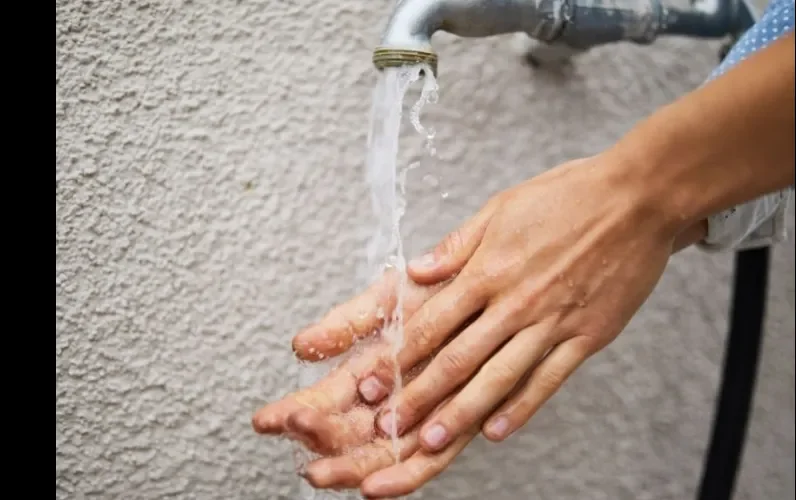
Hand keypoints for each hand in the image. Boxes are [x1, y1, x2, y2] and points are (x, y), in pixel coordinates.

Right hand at [254, 271, 484, 497]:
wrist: (500, 278)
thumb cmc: (447, 287)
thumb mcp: (392, 298)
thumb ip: (350, 322)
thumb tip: (302, 346)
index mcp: (373, 367)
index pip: (327, 398)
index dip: (297, 410)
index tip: (269, 419)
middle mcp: (395, 397)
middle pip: (350, 432)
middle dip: (319, 441)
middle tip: (296, 441)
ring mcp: (425, 413)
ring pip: (382, 452)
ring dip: (349, 466)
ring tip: (321, 471)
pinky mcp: (460, 423)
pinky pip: (430, 460)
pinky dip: (404, 475)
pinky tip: (375, 488)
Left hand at [313, 154, 702, 465]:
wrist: (638, 199)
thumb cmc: (569, 196)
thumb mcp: (502, 208)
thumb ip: (457, 245)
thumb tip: (416, 271)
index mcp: (490, 270)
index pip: (432, 322)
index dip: (398, 355)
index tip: (374, 380)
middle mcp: (516, 302)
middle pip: (458, 358)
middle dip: (419, 394)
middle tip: (388, 424)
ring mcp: (552, 323)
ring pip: (499, 377)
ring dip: (462, 412)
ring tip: (432, 440)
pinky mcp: (586, 337)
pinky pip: (547, 380)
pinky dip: (521, 407)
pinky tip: (496, 431)